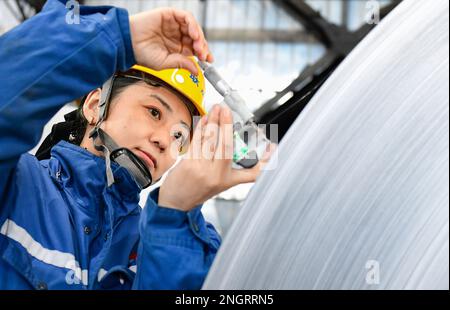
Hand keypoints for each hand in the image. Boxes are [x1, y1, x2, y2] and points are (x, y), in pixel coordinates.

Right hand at [129, 8, 213, 74]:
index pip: (195, 49)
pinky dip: (192, 24)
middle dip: (202, 46)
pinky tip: (193, 34)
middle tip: (203, 55)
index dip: (204, 53)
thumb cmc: (142, 54)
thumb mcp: (166, 63)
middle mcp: (177, 35)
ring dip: (199, 36)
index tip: (209, 60)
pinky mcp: (169, 15)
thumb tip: (197, 70)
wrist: (127, 44)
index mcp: (176, 48)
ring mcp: (174, 25)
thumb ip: (182, 64)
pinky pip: (186, 17)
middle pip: (196, 38)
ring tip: (198, 45)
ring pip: (193, 27)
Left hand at [158, 105, 276, 211]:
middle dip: (226, 124)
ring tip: (216, 109)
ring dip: (212, 121)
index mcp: (228, 180)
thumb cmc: (201, 189)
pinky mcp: (188, 163)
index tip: (272, 148)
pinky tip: (204, 119)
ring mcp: (201, 169)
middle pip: (226, 145)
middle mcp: (217, 176)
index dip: (266, 162)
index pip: (252, 172)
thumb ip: (237, 169)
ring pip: (210, 140)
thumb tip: (252, 148)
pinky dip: (201, 128)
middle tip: (226, 109)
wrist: (177, 201)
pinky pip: (197, 141)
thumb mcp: (225, 183)